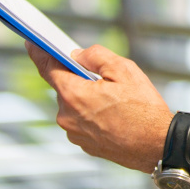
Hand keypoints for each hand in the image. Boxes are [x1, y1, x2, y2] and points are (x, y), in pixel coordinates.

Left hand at [25, 43, 170, 170]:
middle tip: (105, 79)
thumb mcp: (124, 70)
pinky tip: (115, 116)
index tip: (32, 43)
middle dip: (79, 79)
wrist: (157, 145)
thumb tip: (77, 55)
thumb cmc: (143, 108)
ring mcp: (74, 133)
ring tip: (116, 102)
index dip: (38, 52)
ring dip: (87, 99)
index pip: (47, 68)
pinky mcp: (84, 145)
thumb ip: (95, 56)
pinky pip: (82, 122)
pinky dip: (93, 115)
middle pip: (64, 87)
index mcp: (72, 94)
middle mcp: (66, 116)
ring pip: (74, 105)